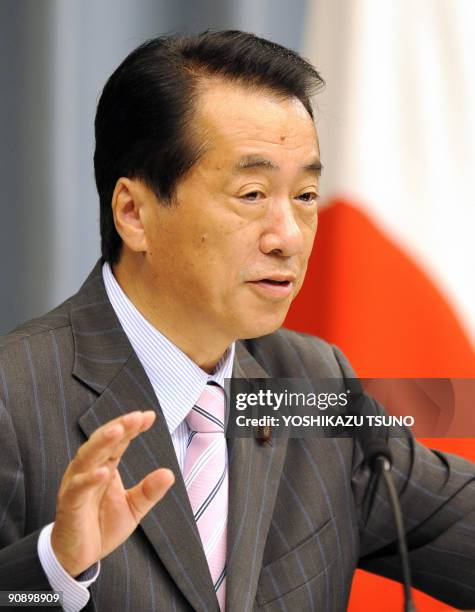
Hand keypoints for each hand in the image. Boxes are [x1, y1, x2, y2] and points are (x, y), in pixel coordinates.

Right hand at [51, 410, 173, 576]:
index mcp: (105, 466)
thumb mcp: (133, 508)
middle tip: (136, 416)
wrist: (79, 556)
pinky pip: (78, 488)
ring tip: (119, 430)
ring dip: (102, 442)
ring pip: (87, 457)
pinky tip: (104, 472)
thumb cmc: (102, 526)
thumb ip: (149, 491)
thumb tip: (170, 473)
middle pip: (103, 442)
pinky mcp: (69, 504)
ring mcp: (77, 485)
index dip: (132, 427)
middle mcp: (89, 470)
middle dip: (119, 426)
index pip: (118, 441)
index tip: (149, 416)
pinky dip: (89, 479)